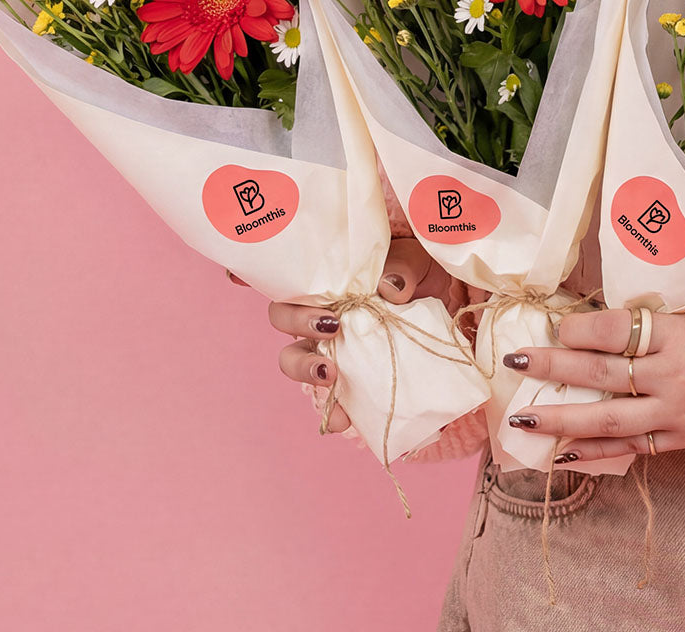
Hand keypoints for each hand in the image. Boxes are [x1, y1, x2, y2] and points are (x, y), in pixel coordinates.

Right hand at [255, 238, 465, 433]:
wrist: (450, 315)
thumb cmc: (420, 279)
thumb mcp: (416, 264)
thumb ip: (401, 270)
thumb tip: (387, 287)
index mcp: (327, 278)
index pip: (284, 274)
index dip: (248, 273)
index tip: (234, 278)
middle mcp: (318, 313)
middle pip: (283, 317)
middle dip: (296, 322)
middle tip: (328, 326)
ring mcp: (329, 348)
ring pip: (295, 360)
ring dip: (304, 369)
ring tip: (330, 375)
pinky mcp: (349, 381)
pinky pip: (329, 401)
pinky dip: (332, 412)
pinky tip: (343, 419)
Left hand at [503, 307, 684, 461]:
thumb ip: (645, 319)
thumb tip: (585, 322)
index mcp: (677, 334)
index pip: (614, 330)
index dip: (577, 329)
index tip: (553, 327)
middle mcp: (674, 375)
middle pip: (601, 373)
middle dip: (552, 368)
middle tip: (515, 362)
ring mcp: (676, 413)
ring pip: (608, 419)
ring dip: (560, 419)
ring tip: (523, 417)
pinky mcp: (680, 440)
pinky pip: (630, 448)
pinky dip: (593, 452)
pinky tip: (560, 453)